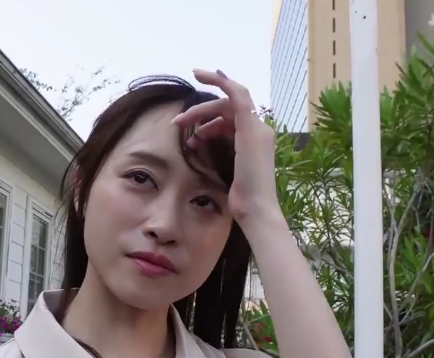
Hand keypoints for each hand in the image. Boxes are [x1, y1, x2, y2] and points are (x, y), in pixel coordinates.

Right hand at [171, 69, 279, 225]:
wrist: (256, 208)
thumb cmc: (252, 175)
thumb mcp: (248, 136)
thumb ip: (240, 106)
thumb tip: (227, 80)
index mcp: (256, 123)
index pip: (235, 92)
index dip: (216, 80)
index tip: (194, 74)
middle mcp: (254, 129)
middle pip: (224, 110)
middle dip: (200, 113)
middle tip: (177, 123)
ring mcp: (248, 143)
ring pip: (221, 123)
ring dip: (202, 125)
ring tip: (187, 137)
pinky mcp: (241, 156)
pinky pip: (223, 136)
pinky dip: (208, 136)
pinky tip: (196, 144)